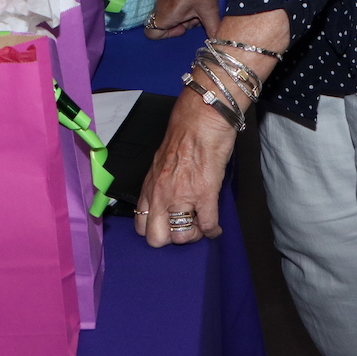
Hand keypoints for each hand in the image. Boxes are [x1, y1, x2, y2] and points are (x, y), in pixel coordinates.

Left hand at [135, 90, 235, 246]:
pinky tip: (216, 226)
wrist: (202, 116)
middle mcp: (161, 194)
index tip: (169, 225)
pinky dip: (214, 230)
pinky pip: (209, 225)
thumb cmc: (184, 133)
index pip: (141, 226)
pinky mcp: (205, 192)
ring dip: (194, 234)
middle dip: (172, 238)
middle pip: (156, 239)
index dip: (156, 230)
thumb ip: (160, 185)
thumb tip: (168, 203)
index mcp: (149, 186)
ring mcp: (182, 195)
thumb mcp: (162, 163)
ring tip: (201, 224)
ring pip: (182, 236)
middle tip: (185, 227)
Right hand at [145, 0, 220, 38]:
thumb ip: (212, 29)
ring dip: (187, 16)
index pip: (151, 33)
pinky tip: (199, 0)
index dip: (168, 35)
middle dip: (184, 25)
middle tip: (198, 15)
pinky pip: (176, 7)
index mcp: (165, 14)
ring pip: (173, 16)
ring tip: (201, 6)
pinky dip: (188, 8)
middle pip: (167, 26)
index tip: (183, 27)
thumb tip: (217, 43)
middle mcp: (160, 7)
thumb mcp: (209, 9)